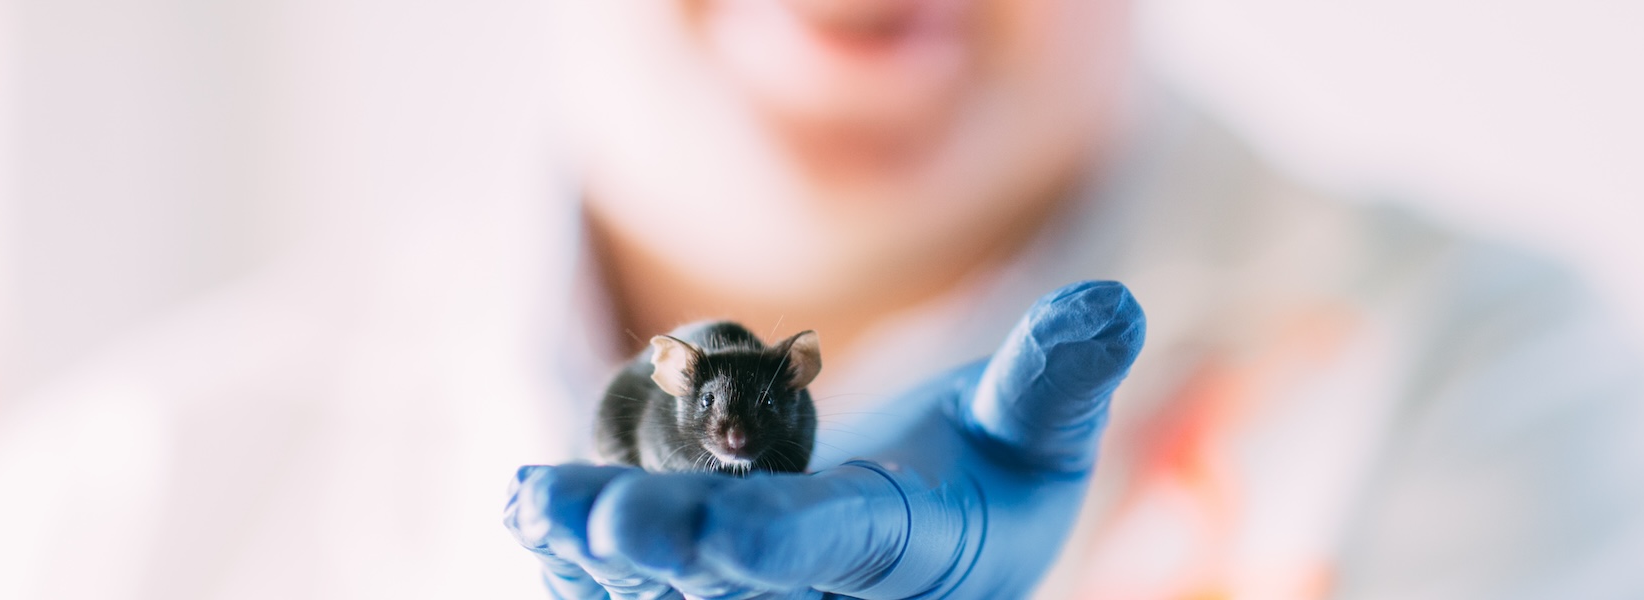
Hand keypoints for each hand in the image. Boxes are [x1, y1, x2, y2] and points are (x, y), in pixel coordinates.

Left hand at [505, 280, 1145, 598]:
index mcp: (911, 556)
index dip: (769, 542)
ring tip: (532, 506)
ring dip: (596, 561)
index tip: (702, 528)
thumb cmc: (1000, 467)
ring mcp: (773, 598)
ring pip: (675, 598)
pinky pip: (646, 596)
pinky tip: (533, 515)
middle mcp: (834, 597)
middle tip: (579, 514)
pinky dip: (586, 563)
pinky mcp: (723, 589)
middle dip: (655, 554)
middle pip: (736, 586)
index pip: (834, 549)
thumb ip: (1060, 373)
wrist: (955, 533)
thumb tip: (1111, 306)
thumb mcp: (1043, 420)